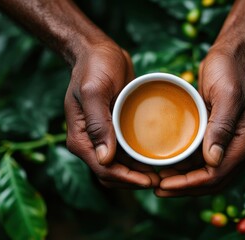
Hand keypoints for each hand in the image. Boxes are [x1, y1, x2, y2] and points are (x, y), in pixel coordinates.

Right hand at [64, 40, 159, 187]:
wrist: (98, 52)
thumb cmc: (93, 67)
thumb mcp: (94, 92)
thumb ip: (97, 124)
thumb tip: (105, 159)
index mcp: (81, 138)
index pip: (104, 169)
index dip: (127, 179)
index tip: (150, 181)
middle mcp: (90, 142)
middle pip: (112, 173)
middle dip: (135, 180)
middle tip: (161, 179)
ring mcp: (103, 137)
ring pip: (121, 166)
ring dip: (140, 172)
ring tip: (163, 171)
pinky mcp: (115, 129)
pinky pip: (127, 151)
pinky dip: (140, 159)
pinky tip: (157, 156)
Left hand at [156, 47, 244, 196]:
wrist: (232, 56)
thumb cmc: (230, 71)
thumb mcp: (226, 95)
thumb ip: (222, 127)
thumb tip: (213, 161)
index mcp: (244, 143)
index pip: (215, 175)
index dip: (189, 184)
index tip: (163, 185)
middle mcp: (238, 148)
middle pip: (210, 180)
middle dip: (184, 187)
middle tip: (157, 188)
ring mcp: (228, 143)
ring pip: (205, 172)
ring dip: (183, 180)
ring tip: (158, 179)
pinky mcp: (217, 135)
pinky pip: (202, 159)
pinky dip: (186, 166)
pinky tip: (169, 164)